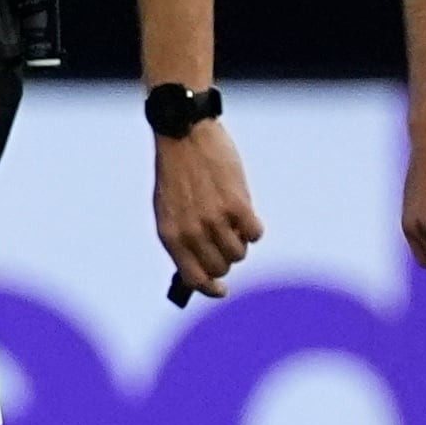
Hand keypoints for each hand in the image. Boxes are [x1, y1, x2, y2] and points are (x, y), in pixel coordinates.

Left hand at [154, 117, 262, 299]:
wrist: (184, 135)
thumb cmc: (177, 174)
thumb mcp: (169, 209)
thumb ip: (183, 240)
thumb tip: (204, 272)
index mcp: (170, 235)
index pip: (194, 278)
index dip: (210, 288)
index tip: (221, 290)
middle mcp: (191, 231)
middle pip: (221, 267)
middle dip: (225, 257)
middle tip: (225, 238)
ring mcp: (214, 219)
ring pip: (240, 252)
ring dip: (240, 240)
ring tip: (231, 219)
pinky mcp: (237, 205)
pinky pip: (256, 233)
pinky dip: (253, 227)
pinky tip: (244, 211)